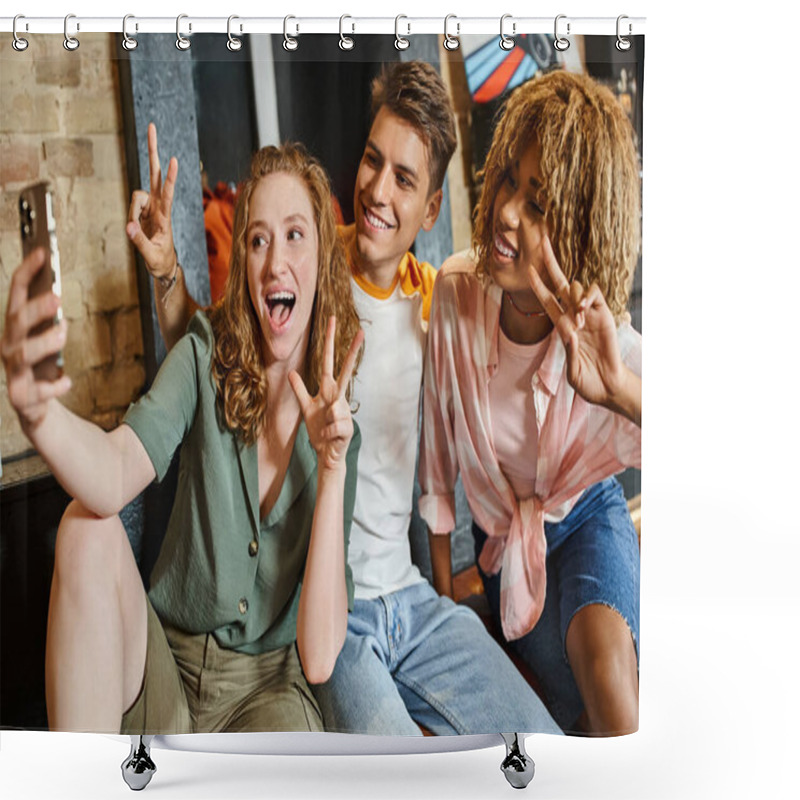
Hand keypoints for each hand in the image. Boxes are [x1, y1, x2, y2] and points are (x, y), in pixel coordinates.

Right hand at [1, 248, 71, 430]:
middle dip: (34, 309)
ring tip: (62, 333)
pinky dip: (52, 386)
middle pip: (16, 323)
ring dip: (42, 342)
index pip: (16, 294)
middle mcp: (9, 346)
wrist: (36, 405)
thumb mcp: (46, 337)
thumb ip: (50, 318)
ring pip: (21, 355)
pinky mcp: (22, 397)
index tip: (44, 252)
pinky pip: (37, 392)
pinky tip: (67, 381)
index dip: (27, 272)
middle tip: (57, 297)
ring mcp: (14, 372)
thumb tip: (56, 293)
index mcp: (15, 328)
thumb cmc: (42, 364)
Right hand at [126, 122, 178, 281]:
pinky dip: (131, 215)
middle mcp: (159, 205)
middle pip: (155, 173)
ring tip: (136, 230)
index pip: (168, 192)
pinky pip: (132, 204)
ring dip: (133, 210)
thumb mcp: (151, 255)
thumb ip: (139, 241)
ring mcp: (151, 205)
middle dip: (153, 151)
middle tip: (151, 126)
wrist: (163, 265)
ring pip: (137, 194)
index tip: (174, 160)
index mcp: (165, 216)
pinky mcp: (143, 209)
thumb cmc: (160, 260)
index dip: (170, 177)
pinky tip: (135, 228)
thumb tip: (128, 226)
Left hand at [289, 317, 363, 472]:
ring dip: (324, 424)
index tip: (331, 322)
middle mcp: (339, 397)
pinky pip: (331, 427)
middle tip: (361, 331)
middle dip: (352, 351)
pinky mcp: (348, 427)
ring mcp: (345, 410)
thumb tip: (291, 372)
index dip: (329, 343)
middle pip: (346, 370)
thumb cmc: (319, 430)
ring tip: (325, 432)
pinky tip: (329, 439)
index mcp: (328, 390)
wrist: (327, 454)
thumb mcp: (306, 408)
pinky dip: (326, 435)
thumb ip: (299, 390)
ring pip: (333, 410)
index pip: (328, 362)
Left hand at [528, 236, 627, 408]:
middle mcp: (574, 316)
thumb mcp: (572, 371)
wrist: (608, 386)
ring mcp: (590, 313)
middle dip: (551, 263)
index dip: (538, 285)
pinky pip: (595, 294)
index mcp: (562, 327)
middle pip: (561, 284)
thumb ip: (570, 352)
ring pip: (576, 287)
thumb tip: (570, 331)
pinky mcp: (605, 314)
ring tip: (579, 321)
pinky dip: (587, 296)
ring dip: (573, 298)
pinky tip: (584, 310)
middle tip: (543, 241)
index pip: (547, 301)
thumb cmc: (587, 382)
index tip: (528, 270)